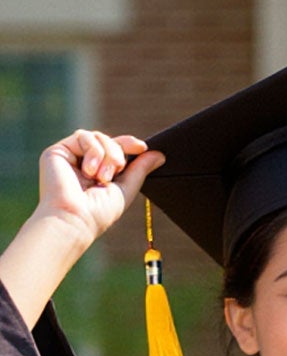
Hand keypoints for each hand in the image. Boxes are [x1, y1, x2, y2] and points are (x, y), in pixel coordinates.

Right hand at [34, 131, 158, 249]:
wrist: (75, 218)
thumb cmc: (99, 212)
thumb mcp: (126, 189)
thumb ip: (140, 170)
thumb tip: (159, 154)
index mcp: (98, 171)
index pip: (115, 149)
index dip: (129, 144)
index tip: (142, 147)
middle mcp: (83, 163)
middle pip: (108, 140)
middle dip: (118, 153)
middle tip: (116, 172)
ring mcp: (70, 156)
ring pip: (97, 136)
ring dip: (107, 154)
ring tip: (102, 177)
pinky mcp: (57, 151)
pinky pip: (83, 136)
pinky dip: (93, 151)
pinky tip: (89, 171)